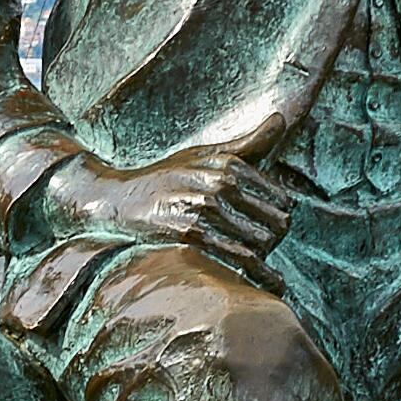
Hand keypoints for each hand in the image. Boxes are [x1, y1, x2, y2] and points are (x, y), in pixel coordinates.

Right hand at [30, 144, 296, 274]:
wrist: (118, 198)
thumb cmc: (167, 177)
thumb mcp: (205, 155)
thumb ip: (249, 143)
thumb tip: (280, 118)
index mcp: (229, 164)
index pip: (282, 200)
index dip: (280, 218)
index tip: (269, 229)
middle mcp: (220, 184)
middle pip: (275, 225)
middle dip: (274, 242)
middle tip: (263, 252)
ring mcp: (205, 209)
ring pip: (260, 245)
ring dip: (265, 263)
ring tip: (261, 272)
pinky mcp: (190, 234)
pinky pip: (236, 260)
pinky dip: (254, 274)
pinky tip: (258, 282)